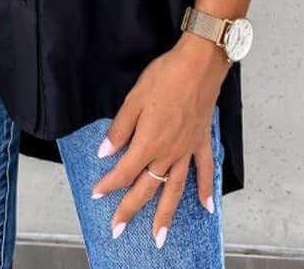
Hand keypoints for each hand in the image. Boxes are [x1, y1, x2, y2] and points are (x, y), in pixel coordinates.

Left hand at [91, 32, 228, 247]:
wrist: (198, 65)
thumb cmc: (164, 77)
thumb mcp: (134, 99)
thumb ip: (120, 129)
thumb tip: (105, 153)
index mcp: (148, 142)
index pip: (125, 171)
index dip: (109, 184)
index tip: (97, 195)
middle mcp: (168, 153)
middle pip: (147, 188)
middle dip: (130, 209)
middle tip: (118, 230)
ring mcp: (187, 149)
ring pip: (175, 189)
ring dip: (166, 215)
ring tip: (159, 237)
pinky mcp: (202, 141)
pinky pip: (205, 171)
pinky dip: (206, 189)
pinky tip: (206, 207)